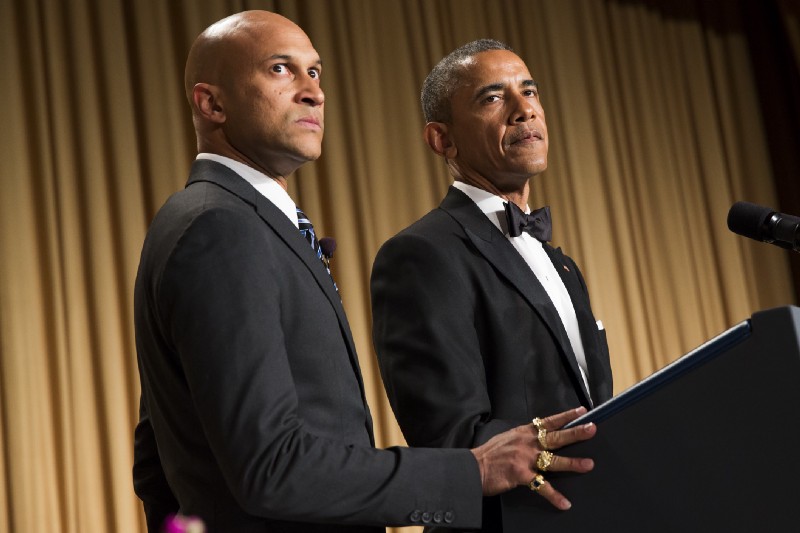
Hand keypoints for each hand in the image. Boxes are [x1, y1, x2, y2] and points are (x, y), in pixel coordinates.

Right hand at [470, 407, 595, 509]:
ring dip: (572, 463)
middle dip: (576, 433)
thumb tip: (537, 436)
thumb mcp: (507, 437)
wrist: (473, 467)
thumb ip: (523, 437)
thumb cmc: (489, 454)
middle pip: (556, 437)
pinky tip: (564, 503)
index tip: (582, 410)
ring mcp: (525, 458)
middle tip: (592, 428)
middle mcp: (527, 443)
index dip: (566, 416)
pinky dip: (554, 496)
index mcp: (524, 432)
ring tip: (588, 464)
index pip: (549, 421)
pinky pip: (542, 487)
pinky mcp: (521, 475)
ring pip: (554, 460)